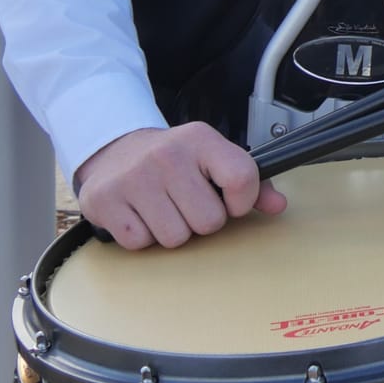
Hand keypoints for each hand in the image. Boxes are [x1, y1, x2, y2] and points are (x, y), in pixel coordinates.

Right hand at [74, 124, 285, 250]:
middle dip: (202, 221)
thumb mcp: (212, 158)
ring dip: (172, 231)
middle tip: (187, 203)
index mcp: (201, 140)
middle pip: (209, 221)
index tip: (231, 201)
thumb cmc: (173, 160)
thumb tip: (277, 206)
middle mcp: (167, 155)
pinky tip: (140, 213)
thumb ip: (250, 182)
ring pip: (175, 238)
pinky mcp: (106, 201)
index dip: (242, 202)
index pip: (242, 178)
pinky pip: (141, 243)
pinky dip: (142, 236)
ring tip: (162, 208)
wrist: (114, 150)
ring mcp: (134, 178)